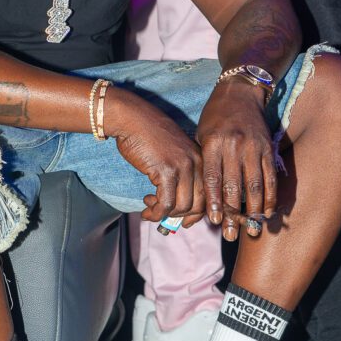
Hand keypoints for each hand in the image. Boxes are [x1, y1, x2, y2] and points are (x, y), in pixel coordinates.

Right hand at [105, 89, 206, 225]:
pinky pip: (166, 204)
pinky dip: (156, 212)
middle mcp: (196, 163)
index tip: (184, 222)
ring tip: (150, 207)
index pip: (209, 195)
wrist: (131, 118)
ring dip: (164, 214)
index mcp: (201, 159)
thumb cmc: (147, 136)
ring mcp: (183, 166)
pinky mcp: (166, 171)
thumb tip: (180, 207)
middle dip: (180, 217)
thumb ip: (181, 175)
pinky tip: (146, 208)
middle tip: (162, 215)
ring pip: (182, 206)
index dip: (197, 214)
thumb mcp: (172, 154)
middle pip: (198, 204)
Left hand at [195, 80, 277, 240]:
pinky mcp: (268, 148)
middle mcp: (233, 146)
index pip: (213, 178)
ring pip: (254, 185)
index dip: (214, 202)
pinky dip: (270, 197)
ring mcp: (253, 147)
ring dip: (253, 211)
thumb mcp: (201, 135)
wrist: (239, 92)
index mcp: (212, 143)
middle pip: (234, 187)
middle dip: (232, 214)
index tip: (213, 221)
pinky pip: (270, 177)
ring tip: (251, 230)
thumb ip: (204, 163)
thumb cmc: (214, 117)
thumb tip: (202, 197)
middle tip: (230, 234)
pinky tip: (267, 212)